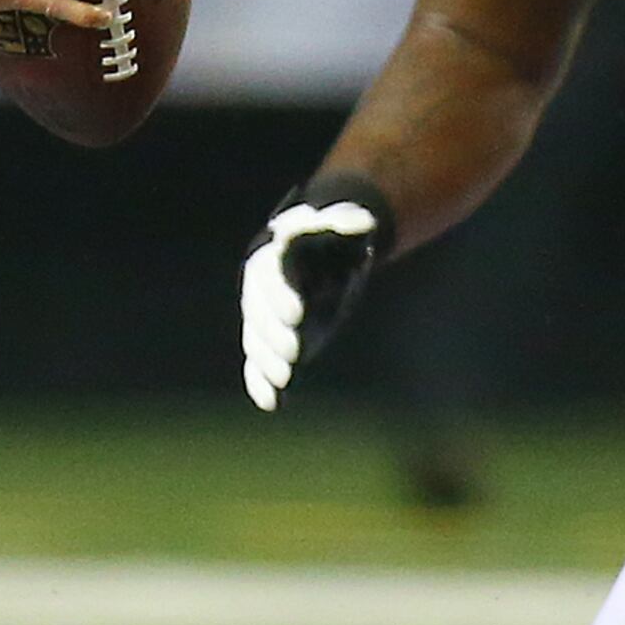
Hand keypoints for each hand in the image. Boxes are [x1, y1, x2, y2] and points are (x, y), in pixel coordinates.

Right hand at [241, 182, 390, 408]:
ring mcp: (265, 316)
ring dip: (267, 360)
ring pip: (256, 338)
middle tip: (294, 352)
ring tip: (284, 378)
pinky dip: (261, 382)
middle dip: (274, 333)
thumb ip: (349, 222)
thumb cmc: (330, 240)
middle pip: (259, 311)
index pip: (271, 275)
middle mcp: (263, 288)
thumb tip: (367, 221)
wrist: (320, 258)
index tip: (297, 315)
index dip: (281, 295)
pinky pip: (258, 362)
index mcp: (275, 255)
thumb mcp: (341, 226)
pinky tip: (272, 402)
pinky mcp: (272, 340)